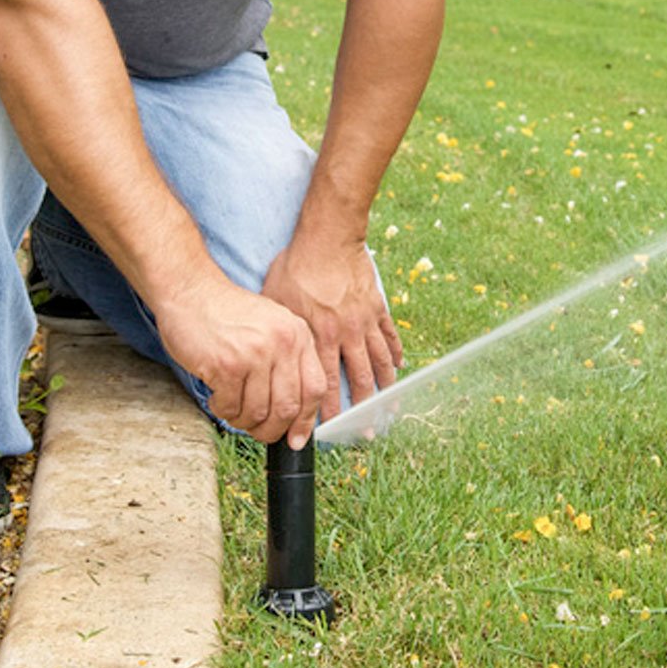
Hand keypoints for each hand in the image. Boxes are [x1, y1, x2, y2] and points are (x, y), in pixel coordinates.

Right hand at [154, 274, 327, 448]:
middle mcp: (283, 342)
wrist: (192, 292)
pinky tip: (218, 397)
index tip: (296, 438)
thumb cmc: (228, 314)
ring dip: (243, 421)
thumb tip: (295, 412)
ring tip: (233, 408)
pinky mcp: (227, 364)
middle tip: (258, 432)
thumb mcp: (273, 326)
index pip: (315, 387)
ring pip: (259, 413)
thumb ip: (288, 361)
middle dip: (272, 430)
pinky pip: (231, 407)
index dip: (307, 420)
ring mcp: (256, 353)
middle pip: (289, 407)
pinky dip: (223, 411)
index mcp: (298, 334)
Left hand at [262, 238, 402, 421]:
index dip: (326, 409)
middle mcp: (346, 333)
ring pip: (379, 361)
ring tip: (387, 408)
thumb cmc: (298, 265)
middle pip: (358, 379)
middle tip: (365, 431)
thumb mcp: (277, 298)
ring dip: (384, 387)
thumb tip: (267, 351)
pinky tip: (399, 368)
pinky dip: (396, 354)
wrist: (329, 236)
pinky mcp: (377, 305)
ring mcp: (365, 320)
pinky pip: (390, 335)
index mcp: (320, 335)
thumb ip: (280, 328)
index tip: (328, 429)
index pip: (324, 382)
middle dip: (362, 409)